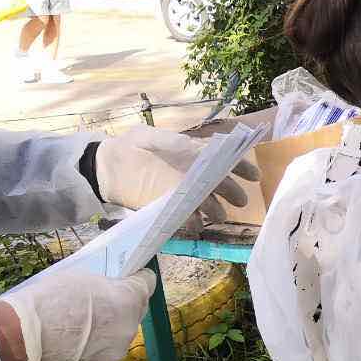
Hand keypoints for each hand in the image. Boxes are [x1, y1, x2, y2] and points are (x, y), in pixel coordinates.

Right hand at [0, 269, 157, 360]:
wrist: (24, 334)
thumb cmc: (50, 300)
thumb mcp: (83, 279)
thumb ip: (107, 286)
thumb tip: (114, 290)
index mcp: (129, 300)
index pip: (147, 285)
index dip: (137, 280)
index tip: (131, 280)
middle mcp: (130, 328)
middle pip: (133, 314)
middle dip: (121, 309)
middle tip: (99, 307)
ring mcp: (117, 353)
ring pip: (118, 338)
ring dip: (107, 333)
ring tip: (80, 330)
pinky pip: (103, 357)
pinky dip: (93, 352)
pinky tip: (74, 347)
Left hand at [96, 126, 260, 222]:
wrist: (106, 167)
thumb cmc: (130, 146)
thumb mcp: (147, 136)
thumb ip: (171, 141)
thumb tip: (194, 149)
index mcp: (194, 155)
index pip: (225, 160)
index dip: (241, 167)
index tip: (254, 176)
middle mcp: (194, 176)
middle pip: (221, 185)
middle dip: (233, 192)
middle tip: (240, 201)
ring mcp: (183, 194)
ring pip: (208, 204)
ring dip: (216, 210)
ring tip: (216, 215)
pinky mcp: (169, 209)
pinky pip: (187, 219)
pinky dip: (192, 222)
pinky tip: (194, 224)